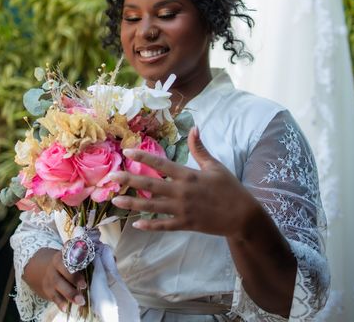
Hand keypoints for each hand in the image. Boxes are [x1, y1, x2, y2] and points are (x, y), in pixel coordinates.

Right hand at [24, 248, 86, 311]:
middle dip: (73, 279)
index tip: (83, 268)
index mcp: (60, 258)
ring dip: (69, 294)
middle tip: (84, 286)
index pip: (67, 260)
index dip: (74, 262)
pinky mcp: (47, 290)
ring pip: (58, 286)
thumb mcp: (66, 259)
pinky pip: (53, 296)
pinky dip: (59, 302)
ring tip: (80, 301)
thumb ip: (78, 262)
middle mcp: (53, 268)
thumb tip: (95, 268)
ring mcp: (49, 279)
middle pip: (63, 272)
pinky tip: (65, 308)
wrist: (39, 267)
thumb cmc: (62, 264)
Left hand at [110, 126, 260, 237]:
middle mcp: (182, 192)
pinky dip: (150, 225)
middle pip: (150, 185)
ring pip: (152, 206)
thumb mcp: (215, 166)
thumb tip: (194, 128)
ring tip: (115, 201)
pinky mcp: (186, 224)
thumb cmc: (230, 188)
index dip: (143, 158)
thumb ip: (200, 149)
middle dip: (129, 181)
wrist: (243, 215)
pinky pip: (164, 226)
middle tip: (110, 178)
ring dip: (133, 204)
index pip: (161, 164)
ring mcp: (182, 210)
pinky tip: (136, 224)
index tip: (127, 153)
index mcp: (188, 175)